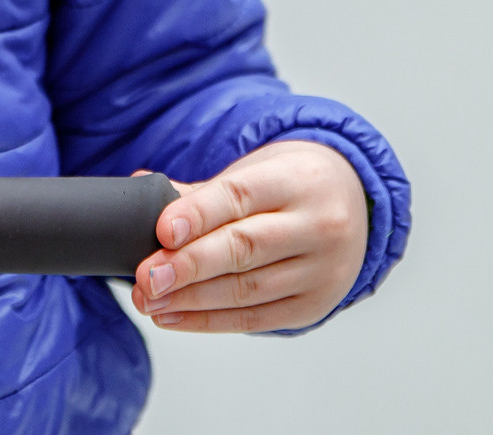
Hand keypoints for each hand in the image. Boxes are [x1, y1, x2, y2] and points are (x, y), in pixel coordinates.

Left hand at [132, 140, 366, 333]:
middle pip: (244, 248)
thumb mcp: (256, 172)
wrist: (352, 202)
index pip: (240, 197)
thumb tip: (140, 191)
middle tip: (146, 277)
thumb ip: (201, 191)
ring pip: (247, 289)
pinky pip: (255, 319)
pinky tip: (174, 316)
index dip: (198, 215)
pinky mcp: (314, 305)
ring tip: (150, 300)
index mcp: (297, 180)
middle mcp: (317, 226)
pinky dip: (209, 320)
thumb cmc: (290, 185)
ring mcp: (321, 270)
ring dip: (191, 299)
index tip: (161, 231)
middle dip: (189, 266)